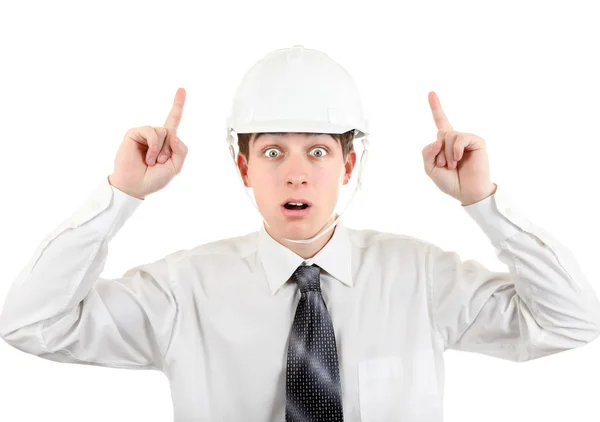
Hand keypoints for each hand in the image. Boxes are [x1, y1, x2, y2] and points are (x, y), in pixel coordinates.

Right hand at [108, 88, 188, 199]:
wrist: (136, 186)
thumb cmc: (154, 178)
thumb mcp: (175, 167)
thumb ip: (181, 150)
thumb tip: (173, 134)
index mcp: (166, 142)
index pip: (173, 121)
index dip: (178, 105)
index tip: (182, 89)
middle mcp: (156, 136)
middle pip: (172, 132)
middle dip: (170, 150)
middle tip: (160, 163)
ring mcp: (144, 134)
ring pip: (163, 131)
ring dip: (161, 149)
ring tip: (152, 161)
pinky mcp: (134, 134)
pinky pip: (151, 132)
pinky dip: (153, 145)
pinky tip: (148, 157)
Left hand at [421, 91, 496, 205]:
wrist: (467, 192)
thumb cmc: (451, 182)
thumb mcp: (430, 169)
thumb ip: (427, 153)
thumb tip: (438, 138)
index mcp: (445, 143)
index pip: (441, 121)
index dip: (436, 107)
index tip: (431, 92)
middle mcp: (456, 138)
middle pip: (440, 133)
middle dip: (438, 152)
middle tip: (446, 166)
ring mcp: (467, 139)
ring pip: (448, 136)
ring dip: (446, 154)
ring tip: (453, 165)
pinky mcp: (477, 141)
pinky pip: (459, 139)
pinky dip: (455, 151)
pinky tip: (459, 160)